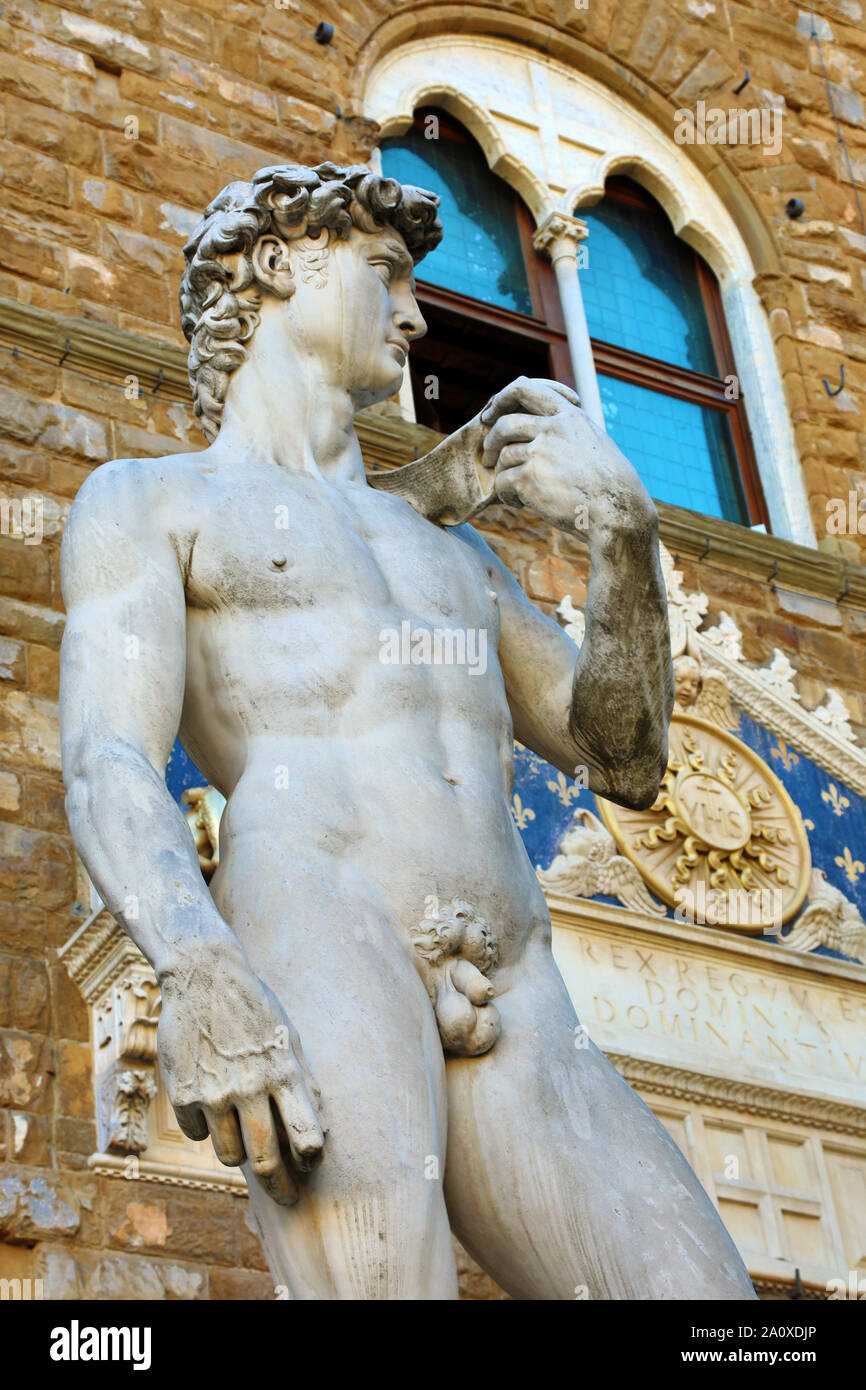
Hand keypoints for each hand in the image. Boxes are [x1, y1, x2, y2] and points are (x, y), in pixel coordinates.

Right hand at [157, 943, 324, 1205]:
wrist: (204, 976)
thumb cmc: (254, 1008)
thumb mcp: (289, 1036)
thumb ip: (302, 1083)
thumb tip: (319, 1130)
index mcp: (284, 1071)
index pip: (307, 1136)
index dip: (311, 1159)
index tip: (310, 1165)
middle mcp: (250, 1087)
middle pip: (268, 1160)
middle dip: (281, 1187)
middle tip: (288, 1199)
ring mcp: (214, 1093)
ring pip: (231, 1156)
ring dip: (239, 1151)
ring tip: (241, 1129)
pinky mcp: (182, 1094)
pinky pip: (198, 1134)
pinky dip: (206, 1125)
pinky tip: (209, 1097)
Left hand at [480, 377, 654, 537]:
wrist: (617, 510)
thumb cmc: (610, 483)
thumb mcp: (592, 441)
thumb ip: (566, 430)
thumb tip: (541, 428)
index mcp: (568, 415)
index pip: (525, 389)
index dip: (502, 399)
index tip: (491, 414)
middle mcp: (552, 428)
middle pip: (504, 425)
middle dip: (491, 442)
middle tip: (488, 457)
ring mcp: (539, 452)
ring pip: (503, 458)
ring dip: (503, 475)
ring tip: (516, 491)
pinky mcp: (529, 479)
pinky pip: (502, 484)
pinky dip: (507, 496)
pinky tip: (521, 504)